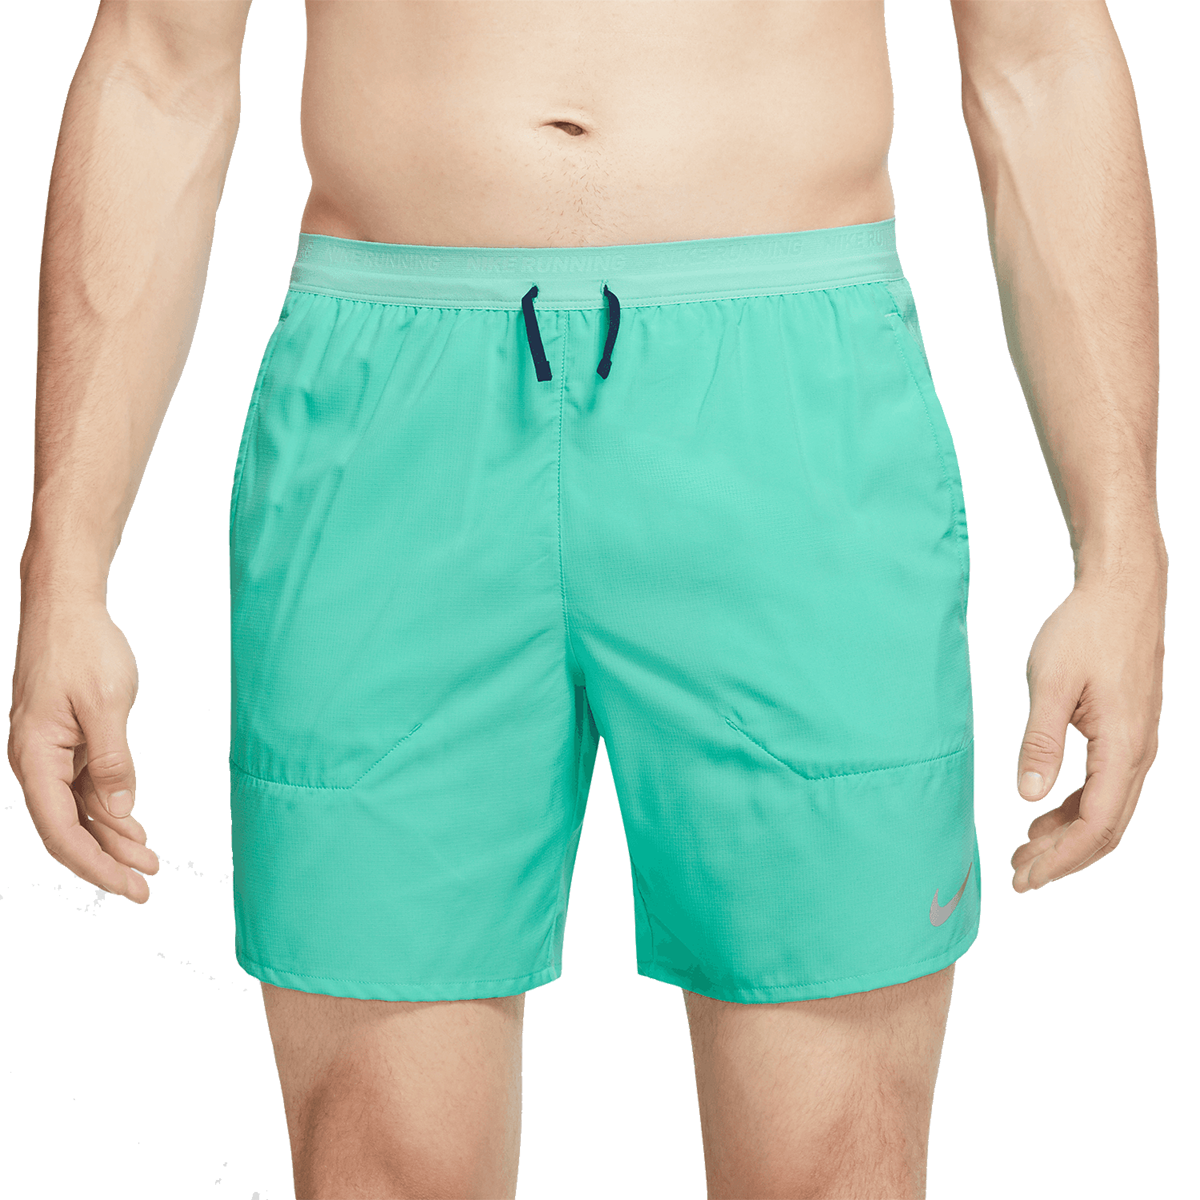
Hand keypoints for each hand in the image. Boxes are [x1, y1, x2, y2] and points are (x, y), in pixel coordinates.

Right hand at [8, 597, 159, 902]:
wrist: (62, 606)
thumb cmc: (79, 645)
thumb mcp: (103, 704)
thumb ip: (110, 761)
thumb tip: (118, 810)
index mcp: (35, 755)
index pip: (61, 829)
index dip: (94, 863)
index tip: (125, 884)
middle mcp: (35, 760)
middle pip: (69, 827)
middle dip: (107, 859)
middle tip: (145, 884)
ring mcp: (48, 753)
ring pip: (78, 810)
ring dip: (111, 838)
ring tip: (146, 863)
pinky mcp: (63, 743)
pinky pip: (83, 788)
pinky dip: (108, 810)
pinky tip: (131, 829)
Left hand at [1011, 552, 1166, 893]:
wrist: (1121, 594)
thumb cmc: (1087, 631)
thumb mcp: (1052, 684)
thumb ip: (1041, 742)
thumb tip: (1030, 796)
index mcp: (1123, 747)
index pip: (1094, 824)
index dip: (1060, 857)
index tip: (1026, 877)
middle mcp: (1137, 754)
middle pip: (1104, 828)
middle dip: (1063, 857)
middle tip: (1020, 874)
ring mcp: (1135, 746)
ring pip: (1107, 811)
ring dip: (1068, 836)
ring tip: (1026, 850)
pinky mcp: (1125, 735)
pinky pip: (1105, 788)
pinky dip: (1076, 809)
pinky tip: (1046, 812)